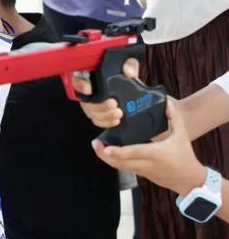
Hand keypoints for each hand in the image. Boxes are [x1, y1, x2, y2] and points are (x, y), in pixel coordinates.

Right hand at [75, 58, 138, 127]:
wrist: (130, 83)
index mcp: (88, 73)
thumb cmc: (123, 70)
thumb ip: (129, 64)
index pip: (77, 79)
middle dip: (98, 105)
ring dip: (104, 115)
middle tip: (112, 103)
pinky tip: (115, 120)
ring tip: (118, 113)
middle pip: (85, 100)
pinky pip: (97, 120)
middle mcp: (87, 88)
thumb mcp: (128, 62)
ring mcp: (91, 102)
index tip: (88, 89)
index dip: (80, 85)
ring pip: (90, 112)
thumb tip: (128, 72)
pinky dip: (106, 122)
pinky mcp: (98, 112)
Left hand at [91, 101, 206, 196]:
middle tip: (95, 143)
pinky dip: (113, 161)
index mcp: (156, 153)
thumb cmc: (184, 156)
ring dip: (106, 158)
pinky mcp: (140, 174)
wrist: (188, 179)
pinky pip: (123, 168)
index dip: (118, 151)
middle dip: (104, 154)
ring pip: (119, 166)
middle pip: (120, 162)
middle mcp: (146, 163)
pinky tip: (107, 152)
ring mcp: (142, 170)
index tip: (105, 147)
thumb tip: (167, 104)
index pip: (134, 152)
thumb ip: (174, 118)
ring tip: (97, 146)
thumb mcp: (181, 135)